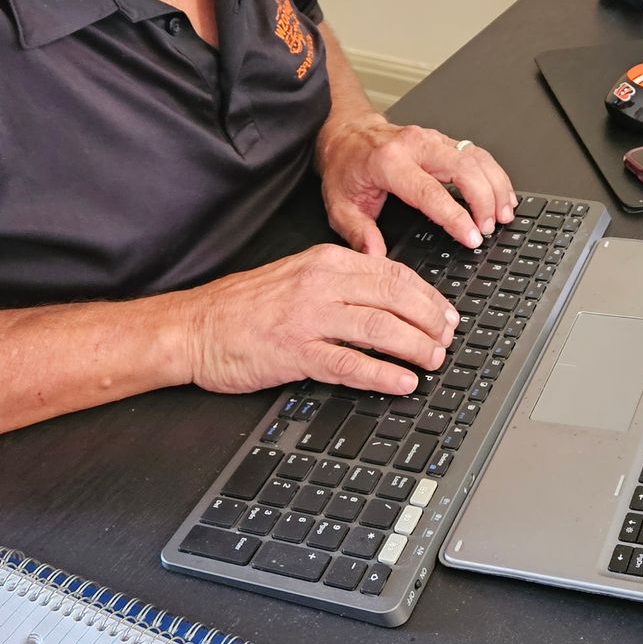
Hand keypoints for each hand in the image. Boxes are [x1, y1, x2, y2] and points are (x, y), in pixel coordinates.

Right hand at [181, 244, 459, 396]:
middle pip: (395, 297)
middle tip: (447, 339)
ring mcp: (309, 318)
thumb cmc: (243, 306)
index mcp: (325, 261)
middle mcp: (321, 284)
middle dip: (430, 320)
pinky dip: (382, 374)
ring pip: (380, 328)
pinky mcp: (295, 352)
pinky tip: (402, 382)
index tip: (445, 313)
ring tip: (433, 361)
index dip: (427, 296)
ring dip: (414, 347)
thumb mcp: (298, 275)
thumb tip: (389, 297)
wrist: (194, 327)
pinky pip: (349, 363)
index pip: (393, 272)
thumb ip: (341, 281)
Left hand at [316, 114, 516, 254]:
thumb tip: (377, 257)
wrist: (347, 135)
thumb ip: (359, 234)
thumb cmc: (346, 167)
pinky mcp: (443, 140)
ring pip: (475, 157)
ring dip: (495, 186)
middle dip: (484, 200)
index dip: (456, 216)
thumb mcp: (340, 205)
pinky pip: (476, 153)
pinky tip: (502, 194)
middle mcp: (414, 146)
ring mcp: (432, 139)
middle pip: (463, 168)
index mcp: (389, 163)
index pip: (430, 192)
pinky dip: (494, 174)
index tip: (473, 236)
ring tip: (505, 214)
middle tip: (490, 228)